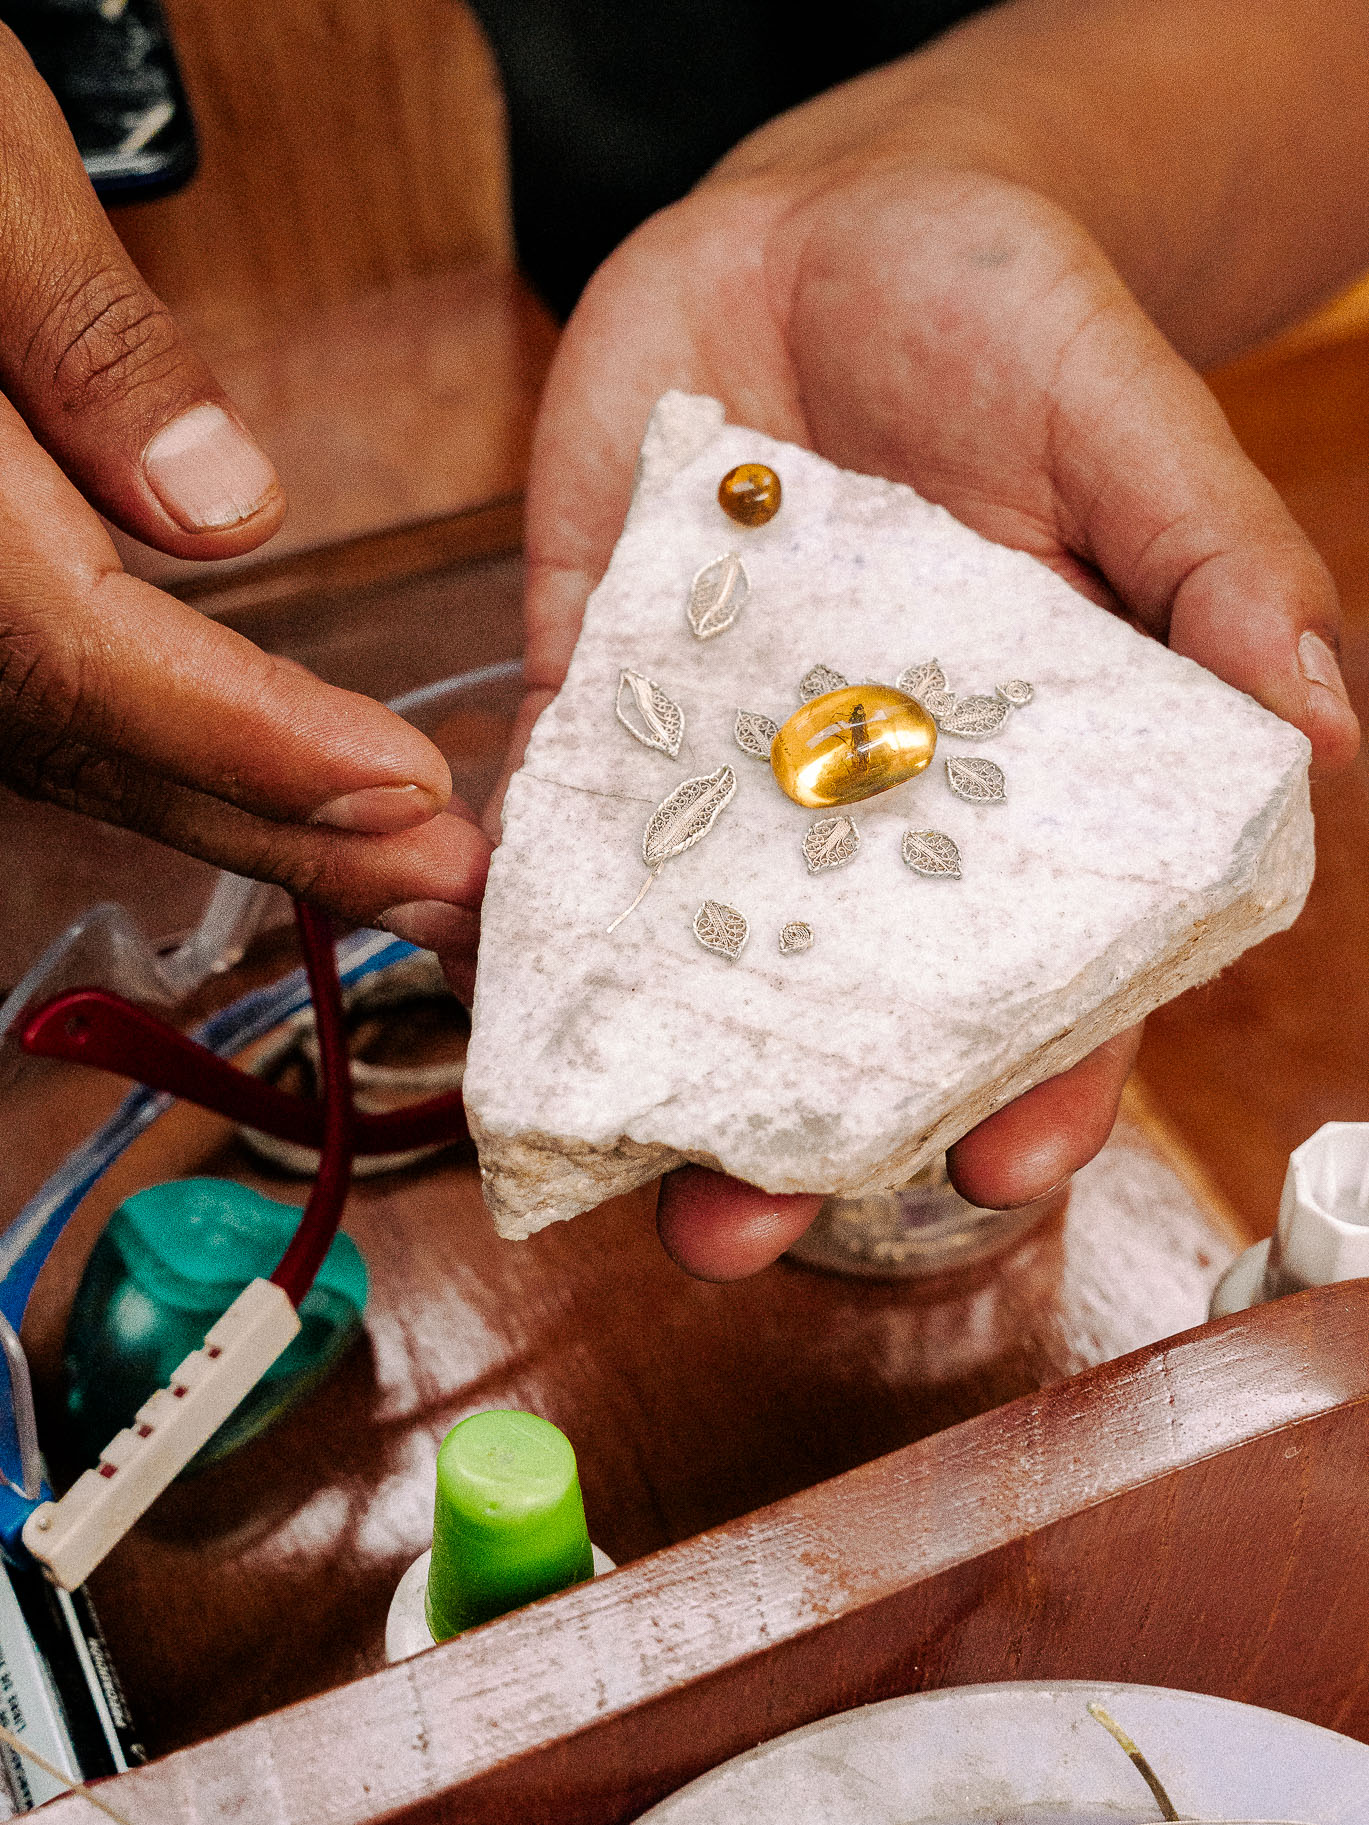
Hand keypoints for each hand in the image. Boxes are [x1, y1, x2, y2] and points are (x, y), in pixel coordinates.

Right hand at [0, 29, 487, 973]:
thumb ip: (80, 337)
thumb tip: (224, 508)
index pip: (80, 654)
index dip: (249, 738)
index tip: (403, 787)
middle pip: (95, 746)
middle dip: (288, 831)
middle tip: (452, 891)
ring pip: (81, 753)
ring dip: (256, 824)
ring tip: (410, 873)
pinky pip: (66, 712)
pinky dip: (193, 765)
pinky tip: (292, 801)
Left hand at [513, 114, 1358, 1276]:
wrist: (834, 223)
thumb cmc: (1020, 320)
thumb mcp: (1135, 424)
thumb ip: (1217, 573)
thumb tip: (1322, 731)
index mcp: (1022, 778)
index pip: (1042, 968)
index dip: (1030, 1077)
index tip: (995, 1170)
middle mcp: (866, 800)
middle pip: (837, 997)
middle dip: (787, 1122)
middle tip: (729, 1225)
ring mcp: (726, 753)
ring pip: (683, 935)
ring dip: (635, 1043)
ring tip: (584, 1133)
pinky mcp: (606, 679)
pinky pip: (555, 805)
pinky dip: (515, 882)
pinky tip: (482, 958)